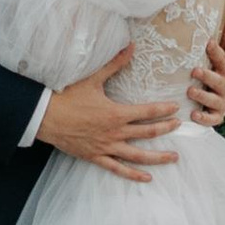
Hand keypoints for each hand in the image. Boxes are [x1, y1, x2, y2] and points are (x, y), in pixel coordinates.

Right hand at [37, 53, 178, 184]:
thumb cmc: (67, 96)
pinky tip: (147, 178)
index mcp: (116, 113)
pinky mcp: (96, 157)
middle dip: (166, 128)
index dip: (164, 110)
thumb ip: (114, 64)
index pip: (147, 111)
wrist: (45, 117)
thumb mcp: (92, 79)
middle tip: (179, 126)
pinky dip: (133, 174)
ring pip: (138, 155)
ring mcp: (106, 147)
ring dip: (158, 156)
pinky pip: (118, 169)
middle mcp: (115, 132)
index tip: (176, 108)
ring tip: (174, 157)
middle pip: (147, 132)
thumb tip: (131, 46)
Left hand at [185, 35, 224, 127]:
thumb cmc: (208, 79)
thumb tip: (212, 28)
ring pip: (215, 101)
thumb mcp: (209, 64)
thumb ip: (210, 50)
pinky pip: (212, 120)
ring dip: (203, 96)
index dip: (217, 53)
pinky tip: (194, 114)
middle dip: (208, 76)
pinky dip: (204, 118)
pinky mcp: (216, 117)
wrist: (214, 103)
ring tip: (190, 91)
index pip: (224, 62)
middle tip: (194, 71)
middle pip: (220, 82)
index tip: (208, 44)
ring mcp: (222, 103)